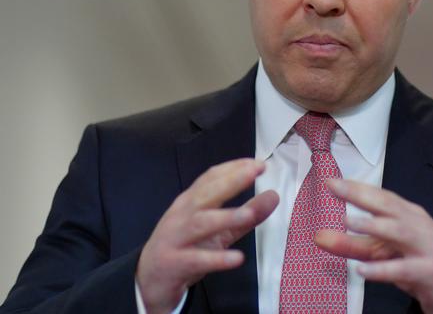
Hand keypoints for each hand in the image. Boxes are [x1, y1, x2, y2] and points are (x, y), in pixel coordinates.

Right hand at [136, 158, 278, 313]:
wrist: (149, 278)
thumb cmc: (187, 245)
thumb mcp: (220, 229)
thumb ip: (247, 214)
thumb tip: (274, 196)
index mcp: (192, 201)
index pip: (211, 178)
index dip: (234, 168)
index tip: (258, 163)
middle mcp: (182, 214)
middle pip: (206, 194)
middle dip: (231, 181)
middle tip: (254, 171)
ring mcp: (176, 238)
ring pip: (201, 224)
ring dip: (225, 217)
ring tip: (248, 214)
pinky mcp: (174, 263)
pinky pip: (196, 260)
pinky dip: (216, 258)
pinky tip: (237, 258)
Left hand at [316, 179, 432, 313]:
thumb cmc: (415, 261)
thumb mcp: (380, 252)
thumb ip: (350, 244)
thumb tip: (317, 236)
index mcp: (407, 213)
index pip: (380, 195)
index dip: (356, 187)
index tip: (331, 181)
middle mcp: (416, 224)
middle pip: (388, 205)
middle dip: (361, 195)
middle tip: (336, 187)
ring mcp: (425, 246)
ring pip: (399, 231)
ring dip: (374, 225)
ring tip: (348, 221)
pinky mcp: (428, 271)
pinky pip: (404, 269)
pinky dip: (383, 269)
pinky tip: (362, 270)